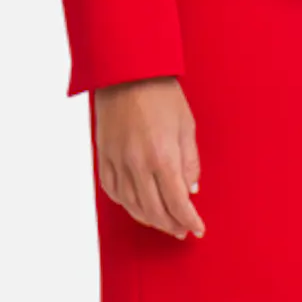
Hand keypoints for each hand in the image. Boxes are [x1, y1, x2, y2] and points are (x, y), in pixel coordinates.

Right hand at [92, 76, 205, 239]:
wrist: (126, 71)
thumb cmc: (161, 94)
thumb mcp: (186, 126)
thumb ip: (190, 162)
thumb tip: (191, 190)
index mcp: (162, 157)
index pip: (178, 203)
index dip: (189, 221)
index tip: (198, 229)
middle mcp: (137, 164)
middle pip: (155, 210)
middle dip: (171, 225)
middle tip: (182, 230)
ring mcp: (117, 162)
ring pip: (132, 206)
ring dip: (150, 219)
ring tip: (163, 223)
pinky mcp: (104, 156)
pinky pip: (113, 191)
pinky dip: (126, 204)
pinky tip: (137, 206)